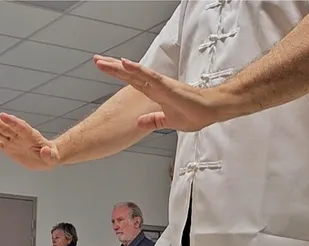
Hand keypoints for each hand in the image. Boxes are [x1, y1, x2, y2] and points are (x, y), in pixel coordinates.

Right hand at [0, 112, 59, 169]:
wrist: (46, 157)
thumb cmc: (50, 156)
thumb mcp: (53, 158)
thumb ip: (49, 154)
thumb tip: (45, 151)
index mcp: (30, 135)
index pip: (20, 126)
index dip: (12, 121)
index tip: (2, 116)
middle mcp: (19, 135)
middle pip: (5, 127)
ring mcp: (12, 140)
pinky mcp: (7, 147)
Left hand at [94, 55, 219, 132]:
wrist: (212, 111)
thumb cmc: (195, 114)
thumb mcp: (168, 121)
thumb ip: (153, 120)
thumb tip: (138, 122)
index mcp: (155, 92)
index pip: (132, 81)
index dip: (118, 74)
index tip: (104, 67)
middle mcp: (156, 85)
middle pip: (130, 74)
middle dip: (113, 67)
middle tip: (96, 60)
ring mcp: (161, 85)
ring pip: (136, 73)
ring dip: (120, 67)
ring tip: (104, 61)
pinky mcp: (167, 87)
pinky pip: (149, 77)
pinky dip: (137, 70)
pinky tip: (126, 64)